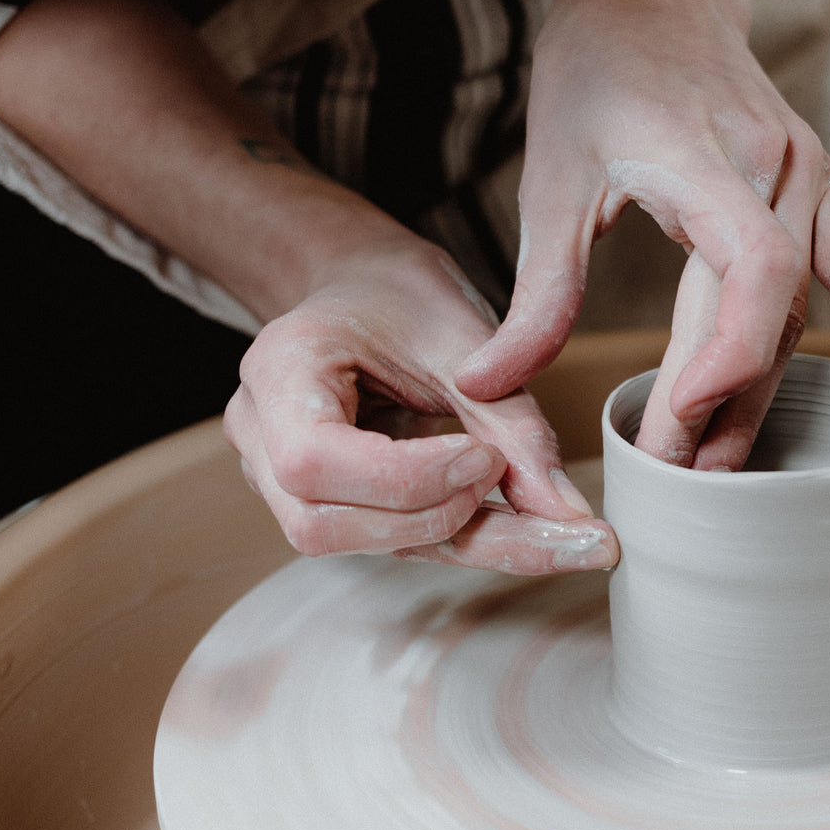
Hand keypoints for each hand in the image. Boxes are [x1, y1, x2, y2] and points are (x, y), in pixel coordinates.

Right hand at [224, 242, 616, 572]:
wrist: (363, 284)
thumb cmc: (401, 294)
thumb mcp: (462, 335)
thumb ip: (513, 422)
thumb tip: (569, 513)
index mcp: (277, 369)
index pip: (314, 460)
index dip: (406, 478)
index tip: (489, 458)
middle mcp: (260, 435)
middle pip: (322, 524)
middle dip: (434, 519)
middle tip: (521, 488)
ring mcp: (281, 478)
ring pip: (357, 545)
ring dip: (461, 541)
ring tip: (550, 528)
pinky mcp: (330, 503)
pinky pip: (392, 539)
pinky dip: (466, 539)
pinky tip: (535, 534)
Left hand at [455, 0, 829, 469]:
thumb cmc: (596, 72)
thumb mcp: (551, 177)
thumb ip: (536, 290)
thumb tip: (486, 380)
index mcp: (703, 157)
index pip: (751, 272)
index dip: (727, 357)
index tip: (676, 420)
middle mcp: (773, 164)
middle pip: (769, 310)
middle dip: (721, 404)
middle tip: (674, 475)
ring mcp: (805, 171)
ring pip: (800, 305)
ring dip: (764, 388)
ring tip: (723, 464)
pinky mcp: (815, 180)